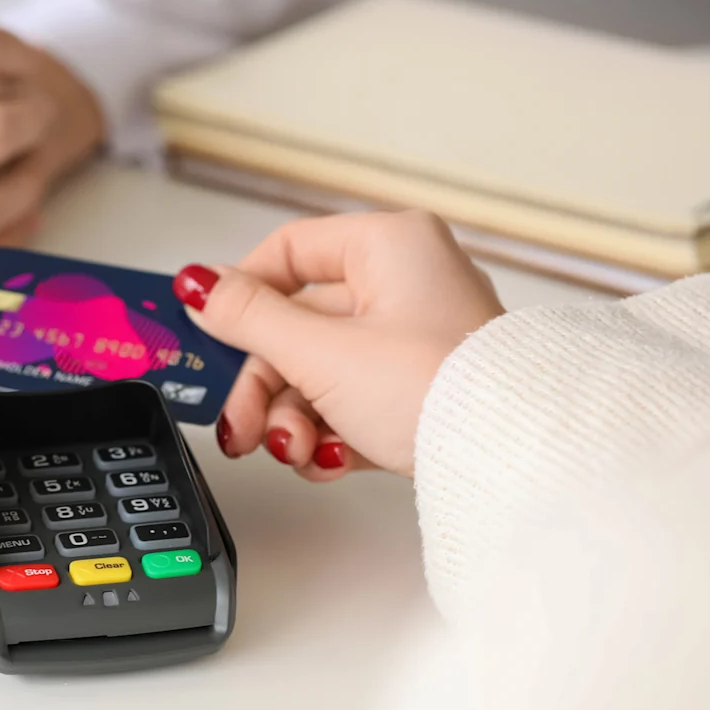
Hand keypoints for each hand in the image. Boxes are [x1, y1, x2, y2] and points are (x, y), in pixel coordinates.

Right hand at [171, 211, 504, 479]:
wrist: (511, 462)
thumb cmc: (438, 388)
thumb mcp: (320, 352)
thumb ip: (249, 318)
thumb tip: (198, 284)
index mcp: (390, 247)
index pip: (290, 251)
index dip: (242, 293)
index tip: (212, 332)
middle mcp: (407, 284)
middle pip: (298, 326)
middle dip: (265, 387)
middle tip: (240, 426)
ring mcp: (417, 339)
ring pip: (321, 371)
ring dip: (294, 419)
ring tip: (296, 452)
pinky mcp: (422, 390)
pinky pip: (354, 402)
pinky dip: (332, 433)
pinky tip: (332, 459)